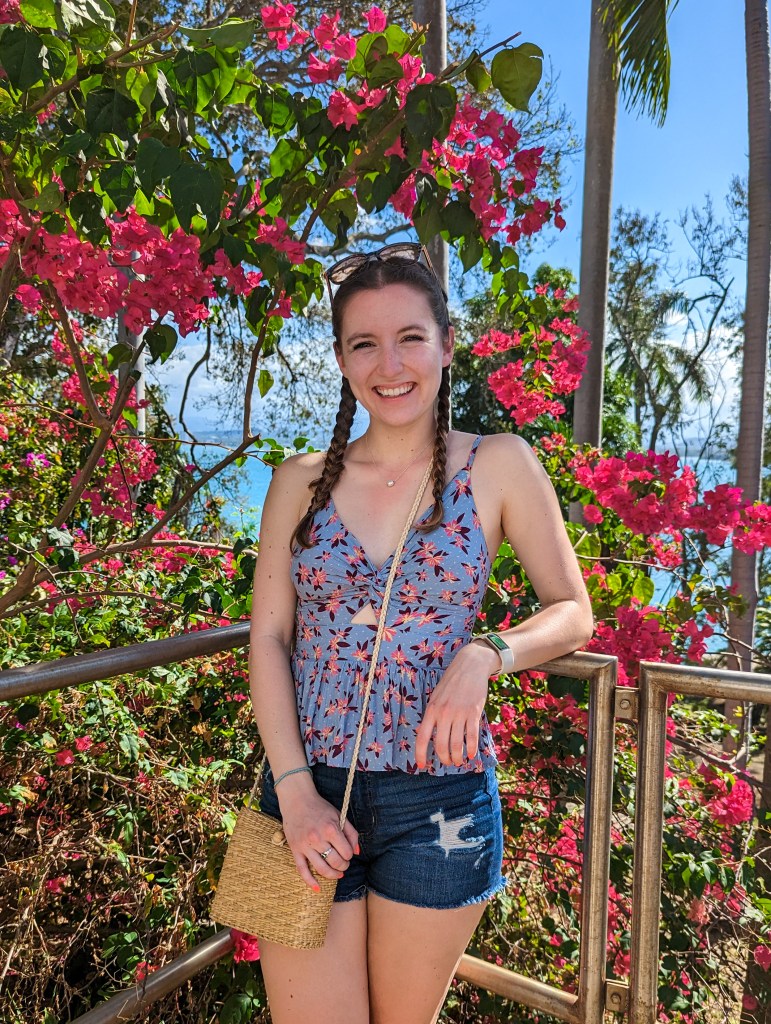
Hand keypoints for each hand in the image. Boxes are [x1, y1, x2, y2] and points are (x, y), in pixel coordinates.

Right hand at [277, 778, 358, 890]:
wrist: (297, 800)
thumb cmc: (320, 808)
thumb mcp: (339, 815)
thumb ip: (351, 833)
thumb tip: (356, 852)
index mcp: (331, 829)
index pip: (346, 852)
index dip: (349, 856)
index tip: (348, 854)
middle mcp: (318, 838)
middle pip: (335, 862)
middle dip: (343, 866)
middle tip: (344, 864)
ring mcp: (305, 845)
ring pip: (321, 869)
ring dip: (332, 875)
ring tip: (337, 873)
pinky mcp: (295, 849)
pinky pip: (302, 870)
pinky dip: (310, 882)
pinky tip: (318, 888)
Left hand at [414, 641, 497, 767]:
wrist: (470, 665)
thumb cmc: (452, 682)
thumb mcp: (437, 696)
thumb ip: (434, 714)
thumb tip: (431, 734)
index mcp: (431, 710)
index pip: (422, 737)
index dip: (421, 754)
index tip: (422, 766)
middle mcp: (443, 713)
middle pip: (441, 745)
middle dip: (444, 758)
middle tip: (448, 763)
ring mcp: (459, 713)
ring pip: (456, 744)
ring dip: (458, 757)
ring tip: (460, 761)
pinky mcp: (473, 713)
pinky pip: (471, 737)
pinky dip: (471, 749)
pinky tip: (472, 755)